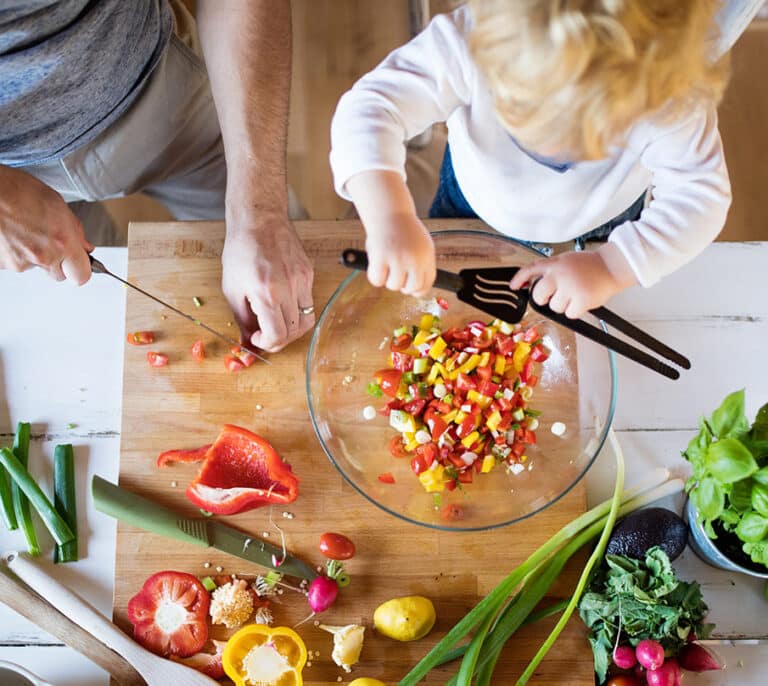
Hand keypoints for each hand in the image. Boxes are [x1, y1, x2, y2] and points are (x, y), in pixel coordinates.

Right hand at [0, 165, 92, 283]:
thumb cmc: (16, 189)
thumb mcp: (56, 203)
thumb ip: (75, 230)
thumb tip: (84, 246)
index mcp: (62, 242)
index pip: (81, 276)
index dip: (80, 269)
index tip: (78, 262)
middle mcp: (43, 256)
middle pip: (59, 275)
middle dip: (58, 262)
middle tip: (48, 240)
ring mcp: (21, 262)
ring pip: (36, 267)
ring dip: (34, 254)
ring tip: (24, 229)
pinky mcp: (2, 264)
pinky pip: (16, 262)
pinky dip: (15, 251)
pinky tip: (12, 233)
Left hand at [221, 211, 313, 352]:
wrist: (259, 220)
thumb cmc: (241, 250)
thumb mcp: (232, 288)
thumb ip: (242, 319)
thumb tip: (247, 342)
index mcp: (267, 293)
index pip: (278, 335)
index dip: (267, 344)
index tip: (258, 339)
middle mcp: (289, 289)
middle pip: (294, 332)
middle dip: (279, 340)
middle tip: (266, 335)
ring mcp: (302, 280)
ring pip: (306, 320)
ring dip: (291, 329)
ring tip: (277, 322)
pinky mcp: (309, 274)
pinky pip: (309, 302)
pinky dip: (296, 311)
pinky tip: (282, 303)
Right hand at [365, 214, 435, 295]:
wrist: (390, 212)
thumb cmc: (404, 230)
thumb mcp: (422, 246)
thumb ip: (421, 265)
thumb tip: (417, 289)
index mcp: (427, 257)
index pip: (427, 284)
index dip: (418, 290)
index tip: (411, 290)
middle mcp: (415, 259)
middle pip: (411, 288)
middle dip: (403, 286)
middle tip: (396, 275)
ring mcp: (398, 258)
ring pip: (393, 285)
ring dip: (388, 279)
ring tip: (386, 264)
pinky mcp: (381, 257)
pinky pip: (377, 280)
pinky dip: (375, 276)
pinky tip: (376, 265)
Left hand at [509, 246, 635, 318]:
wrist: (612, 267)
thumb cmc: (589, 266)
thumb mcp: (566, 260)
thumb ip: (550, 270)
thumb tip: (532, 285)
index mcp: (555, 264)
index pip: (530, 269)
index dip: (519, 278)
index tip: (513, 286)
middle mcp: (560, 275)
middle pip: (538, 296)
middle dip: (544, 299)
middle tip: (556, 295)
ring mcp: (570, 288)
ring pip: (554, 307)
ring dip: (563, 305)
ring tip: (575, 294)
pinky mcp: (581, 300)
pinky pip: (569, 314)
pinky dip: (574, 311)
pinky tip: (581, 301)